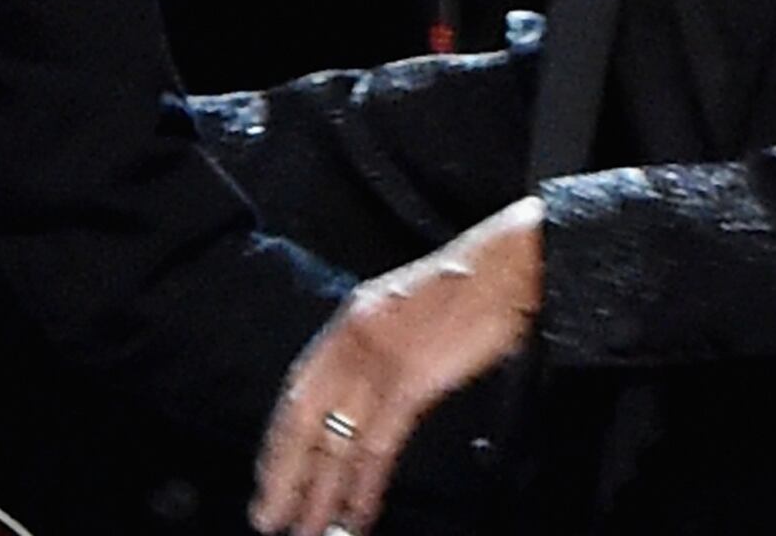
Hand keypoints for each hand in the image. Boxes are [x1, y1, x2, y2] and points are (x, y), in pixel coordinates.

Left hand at [250, 197, 542, 535]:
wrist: (509, 265)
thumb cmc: (471, 289)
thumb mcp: (407, 311)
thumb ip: (381, 347)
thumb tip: (368, 393)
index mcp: (350, 321)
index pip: (298, 390)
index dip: (280, 439)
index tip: (268, 476)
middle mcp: (352, 339)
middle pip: (303, 419)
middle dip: (283, 474)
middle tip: (266, 518)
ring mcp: (378, 359)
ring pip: (336, 441)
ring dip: (318, 494)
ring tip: (304, 532)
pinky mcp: (409, 379)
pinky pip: (377, 446)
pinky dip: (363, 487)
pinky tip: (356, 516)